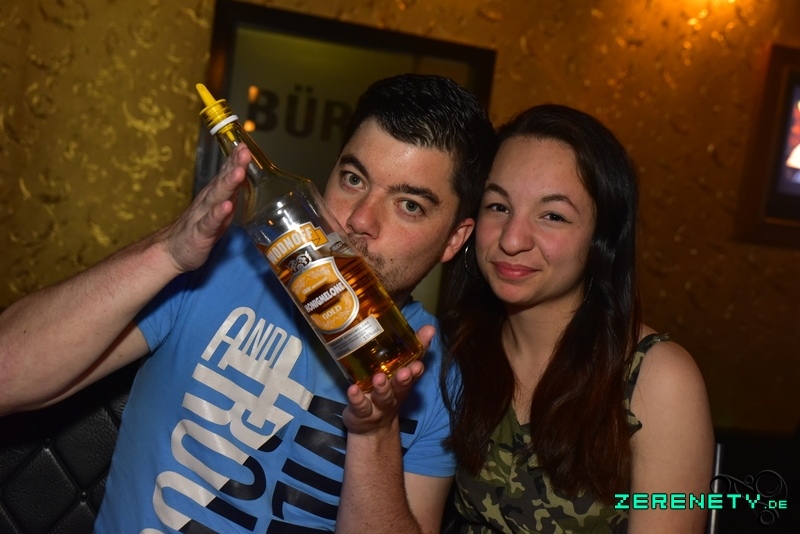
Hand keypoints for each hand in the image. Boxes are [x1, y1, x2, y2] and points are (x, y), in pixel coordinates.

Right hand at [159, 145, 249, 272]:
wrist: (171, 252)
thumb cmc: (198, 230)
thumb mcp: (218, 210)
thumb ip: (230, 195)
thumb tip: (243, 178)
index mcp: (212, 197)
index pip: (225, 175)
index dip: (235, 160)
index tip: (244, 146)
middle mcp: (206, 203)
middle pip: (221, 182)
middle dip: (234, 165)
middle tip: (244, 151)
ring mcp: (202, 217)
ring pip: (216, 198)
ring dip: (228, 184)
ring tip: (239, 172)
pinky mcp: (199, 234)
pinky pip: (210, 223)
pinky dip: (218, 214)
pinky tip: (226, 206)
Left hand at [342, 325, 434, 435]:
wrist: (371, 429)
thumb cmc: (386, 392)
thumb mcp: (399, 373)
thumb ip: (413, 350)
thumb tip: (430, 327)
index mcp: (402, 384)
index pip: (413, 374)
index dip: (416, 369)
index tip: (418, 363)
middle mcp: (393, 395)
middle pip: (400, 388)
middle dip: (403, 380)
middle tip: (405, 372)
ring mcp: (377, 405)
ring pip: (382, 397)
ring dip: (382, 388)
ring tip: (379, 378)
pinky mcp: (361, 412)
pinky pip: (359, 405)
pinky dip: (357, 398)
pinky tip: (353, 389)